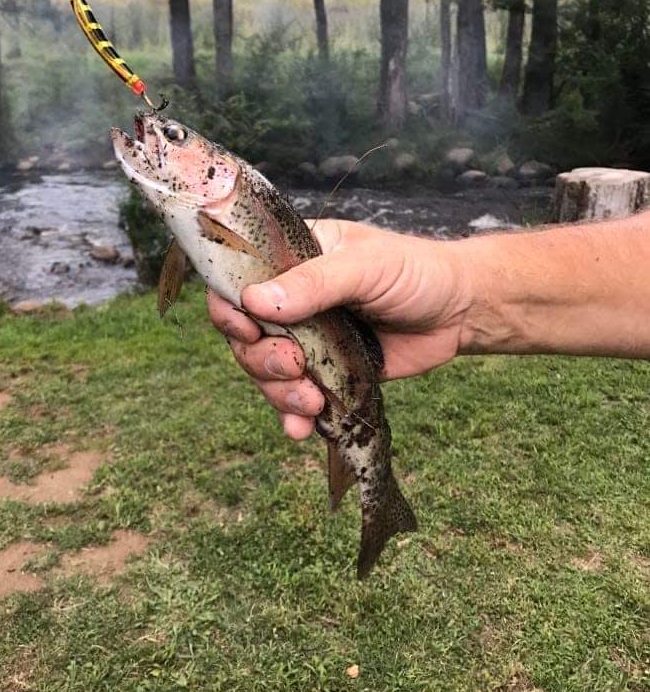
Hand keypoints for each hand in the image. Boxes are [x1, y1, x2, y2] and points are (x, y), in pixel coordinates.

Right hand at [206, 219, 471, 439]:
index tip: (247, 330)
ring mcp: (308, 339)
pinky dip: (293, 417)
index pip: (238, 282)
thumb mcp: (365, 267)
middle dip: (263, 360)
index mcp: (292, 260)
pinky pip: (296, 398)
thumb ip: (312, 284)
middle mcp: (292, 300)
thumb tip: (255, 301)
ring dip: (279, 393)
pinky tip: (302, 430)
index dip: (231, 309)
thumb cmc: (414, 272)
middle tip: (295, 367)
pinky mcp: (327, 373)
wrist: (460, 312)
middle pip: (246, 337)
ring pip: (267, 373)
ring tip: (311, 402)